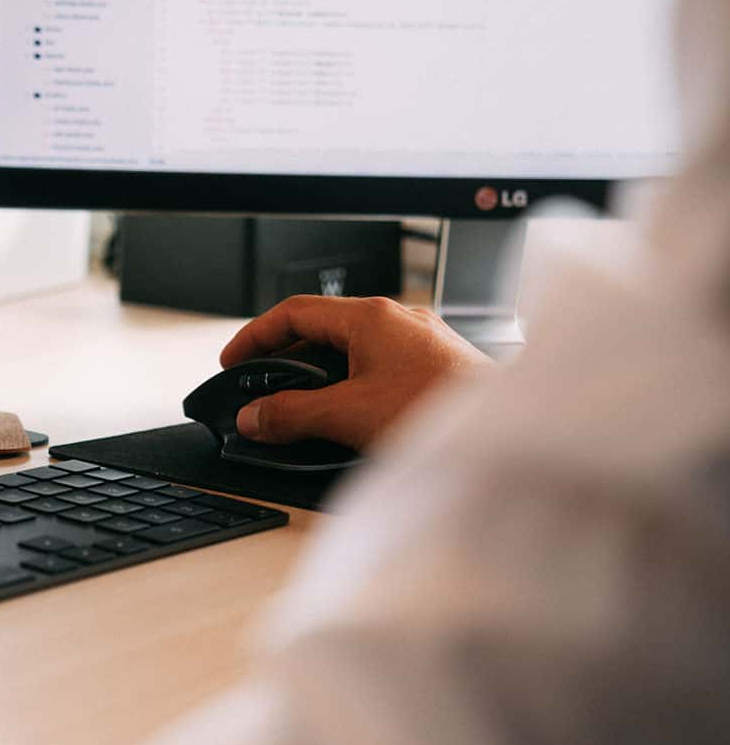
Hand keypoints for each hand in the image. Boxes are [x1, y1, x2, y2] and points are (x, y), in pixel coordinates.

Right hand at [220, 295, 489, 450]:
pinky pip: (381, 369)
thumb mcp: (348, 415)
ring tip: (303, 413)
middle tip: (262, 393)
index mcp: (372, 317)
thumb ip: (292, 415)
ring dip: (322, 379)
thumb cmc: (442, 411)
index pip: (294, 312)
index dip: (256, 336)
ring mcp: (421, 343)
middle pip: (324, 331)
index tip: (235, 362)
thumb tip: (255, 417)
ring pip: (354, 352)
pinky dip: (354, 388)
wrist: (509, 432)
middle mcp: (399, 320)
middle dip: (288, 364)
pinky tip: (352, 421)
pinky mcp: (437, 368)